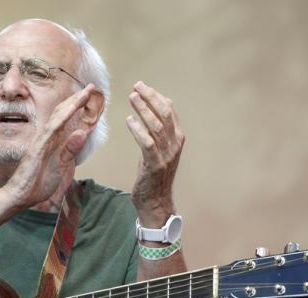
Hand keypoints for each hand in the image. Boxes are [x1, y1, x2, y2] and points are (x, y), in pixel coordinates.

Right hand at [2, 84, 97, 209]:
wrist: (19, 196)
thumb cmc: (36, 183)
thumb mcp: (60, 167)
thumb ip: (70, 151)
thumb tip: (83, 133)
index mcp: (52, 142)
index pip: (65, 120)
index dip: (77, 107)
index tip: (89, 97)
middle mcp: (46, 138)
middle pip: (62, 114)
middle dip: (77, 100)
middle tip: (91, 87)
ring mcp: (41, 142)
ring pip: (58, 118)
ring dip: (72, 105)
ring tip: (85, 93)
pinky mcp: (37, 149)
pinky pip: (51, 131)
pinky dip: (62, 119)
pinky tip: (71, 111)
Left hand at [126, 81, 184, 226]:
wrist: (155, 201)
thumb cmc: (153, 175)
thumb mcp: (158, 150)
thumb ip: (158, 132)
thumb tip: (153, 110)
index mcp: (177, 139)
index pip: (170, 111)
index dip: (157, 97)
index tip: (144, 86)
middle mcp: (175, 144)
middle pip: (164, 114)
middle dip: (151, 98)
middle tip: (137, 86)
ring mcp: (166, 155)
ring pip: (156, 126)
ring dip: (144, 109)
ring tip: (132, 97)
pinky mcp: (155, 164)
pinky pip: (147, 143)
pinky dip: (138, 130)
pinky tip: (129, 120)